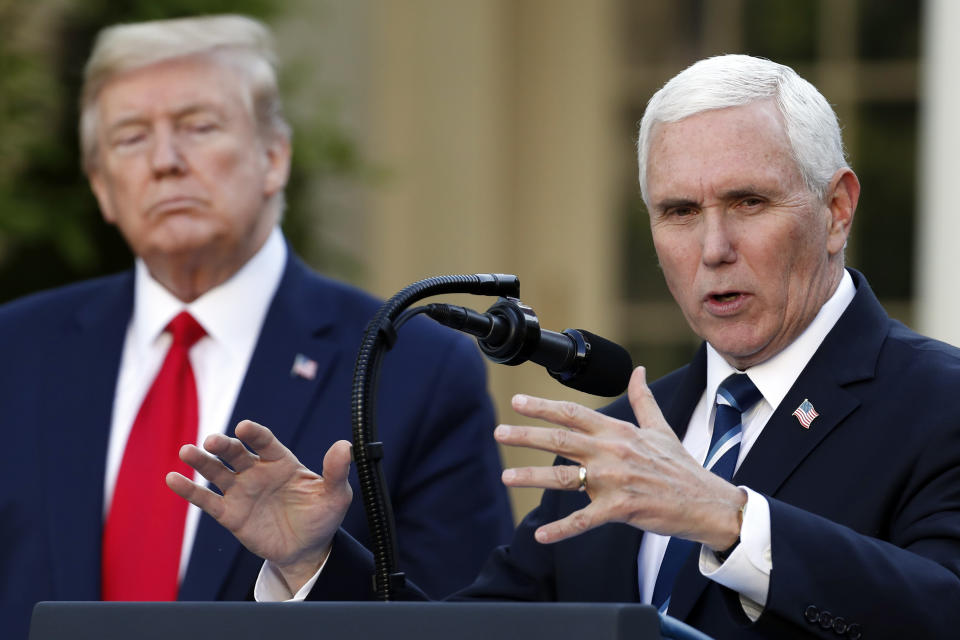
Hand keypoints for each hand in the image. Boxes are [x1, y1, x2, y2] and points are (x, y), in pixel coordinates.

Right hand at [166, 420, 352, 592]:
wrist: (307, 549)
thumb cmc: (322, 517)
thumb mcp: (336, 496)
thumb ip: (337, 471)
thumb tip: (345, 445)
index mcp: (282, 462)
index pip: (265, 442)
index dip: (255, 434)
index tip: (244, 427)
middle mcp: (258, 471)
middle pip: (236, 453)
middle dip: (223, 446)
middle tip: (211, 441)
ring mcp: (241, 491)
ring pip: (217, 472)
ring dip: (201, 461)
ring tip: (186, 452)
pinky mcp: (229, 514)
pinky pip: (206, 500)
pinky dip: (188, 490)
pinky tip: (172, 478)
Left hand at [495, 367, 744, 549]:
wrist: (705, 502)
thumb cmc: (680, 467)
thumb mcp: (660, 428)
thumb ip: (642, 399)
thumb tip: (638, 371)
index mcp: (618, 432)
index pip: (573, 413)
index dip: (544, 406)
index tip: (518, 402)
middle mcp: (612, 452)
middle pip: (561, 441)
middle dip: (526, 435)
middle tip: (499, 432)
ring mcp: (614, 481)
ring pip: (564, 478)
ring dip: (531, 477)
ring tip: (506, 477)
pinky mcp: (620, 509)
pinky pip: (584, 519)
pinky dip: (561, 528)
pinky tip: (541, 534)